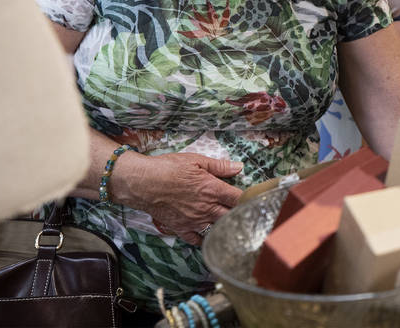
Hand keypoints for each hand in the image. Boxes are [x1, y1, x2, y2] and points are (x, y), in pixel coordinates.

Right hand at [112, 152, 243, 244]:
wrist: (142, 183)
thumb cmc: (168, 168)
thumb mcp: (196, 160)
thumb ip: (219, 166)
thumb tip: (239, 167)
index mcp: (212, 189)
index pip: (239, 199)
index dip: (250, 200)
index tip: (257, 201)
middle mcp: (206, 208)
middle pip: (231, 217)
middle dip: (241, 216)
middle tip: (249, 216)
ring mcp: (194, 220)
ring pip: (217, 230)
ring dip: (225, 228)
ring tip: (234, 228)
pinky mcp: (180, 228)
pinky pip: (196, 239)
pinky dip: (204, 239)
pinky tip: (210, 237)